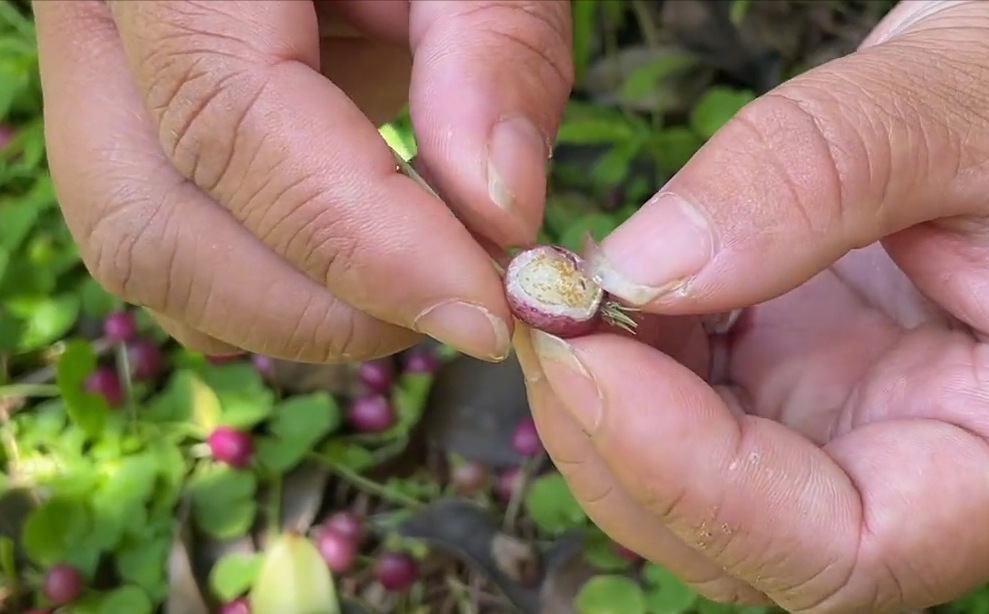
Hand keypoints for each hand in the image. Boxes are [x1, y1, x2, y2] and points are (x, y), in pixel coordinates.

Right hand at [32, 0, 572, 361]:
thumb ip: (497, 49)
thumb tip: (502, 215)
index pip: (226, 123)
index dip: (359, 242)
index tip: (483, 311)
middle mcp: (100, 21)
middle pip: (151, 227)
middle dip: (321, 307)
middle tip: (462, 307)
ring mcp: (104, 79)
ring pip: (150, 255)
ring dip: (301, 308)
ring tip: (426, 281)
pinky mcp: (138, 124)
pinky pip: (177, 244)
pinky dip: (277, 286)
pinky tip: (370, 261)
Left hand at [514, 1, 988, 610]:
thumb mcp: (975, 102)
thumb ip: (817, 179)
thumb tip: (644, 270)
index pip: (845, 551)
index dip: (698, 485)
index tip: (592, 364)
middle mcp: (923, 454)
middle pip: (738, 539)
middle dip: (618, 446)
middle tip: (549, 314)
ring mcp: (851, 410)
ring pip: (690, 477)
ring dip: (605, 399)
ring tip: (567, 286)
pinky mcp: (799, 358)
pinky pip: (685, 392)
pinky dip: (625, 347)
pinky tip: (605, 274)